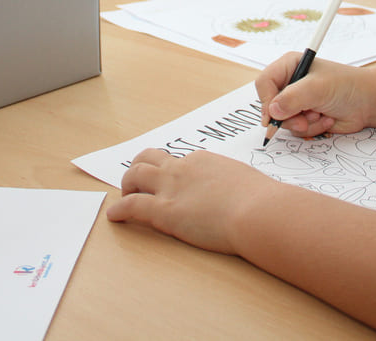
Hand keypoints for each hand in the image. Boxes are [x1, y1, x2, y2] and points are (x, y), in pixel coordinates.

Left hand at [106, 148, 273, 254]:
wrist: (259, 211)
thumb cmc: (262, 200)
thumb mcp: (245, 182)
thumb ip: (234, 185)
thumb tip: (240, 194)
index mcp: (203, 161)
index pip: (178, 162)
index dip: (170, 172)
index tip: (170, 182)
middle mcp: (183, 169)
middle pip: (148, 159)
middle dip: (139, 169)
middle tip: (136, 183)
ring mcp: (171, 188)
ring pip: (135, 175)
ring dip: (126, 185)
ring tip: (124, 197)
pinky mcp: (164, 211)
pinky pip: (132, 206)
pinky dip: (119, 210)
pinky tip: (114, 216)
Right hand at [257, 52, 372, 137]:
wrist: (368, 102)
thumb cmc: (346, 86)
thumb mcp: (318, 88)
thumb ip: (294, 98)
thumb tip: (273, 111)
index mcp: (289, 66)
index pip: (265, 83)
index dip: (266, 100)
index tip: (274, 115)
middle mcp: (290, 83)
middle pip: (270, 106)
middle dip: (289, 117)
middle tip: (304, 121)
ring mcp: (296, 102)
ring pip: (283, 121)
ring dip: (303, 123)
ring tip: (321, 114)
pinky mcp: (304, 117)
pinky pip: (296, 130)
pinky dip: (312, 128)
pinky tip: (326, 119)